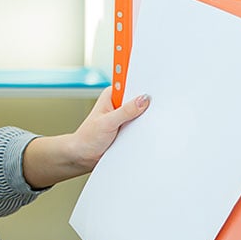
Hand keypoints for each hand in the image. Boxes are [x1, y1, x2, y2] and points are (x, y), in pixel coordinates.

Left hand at [20, 87, 149, 189]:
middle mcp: (118, 104)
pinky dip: (145, 130)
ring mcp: (124, 116)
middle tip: (157, 109)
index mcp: (111, 95)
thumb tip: (143, 99)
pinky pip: (141, 126)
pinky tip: (147, 133)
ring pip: (142, 114)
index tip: (155, 90)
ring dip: (146, 120)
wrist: (83, 155)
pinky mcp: (128, 128)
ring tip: (147, 125)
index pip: (131, 84)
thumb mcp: (107, 123)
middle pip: (139, 99)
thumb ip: (125, 111)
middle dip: (147, 105)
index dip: (142, 86)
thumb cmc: (88, 137)